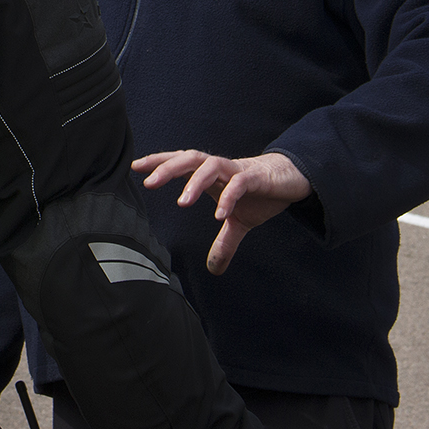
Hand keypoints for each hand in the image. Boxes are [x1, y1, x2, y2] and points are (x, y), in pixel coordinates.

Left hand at [132, 150, 311, 274]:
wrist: (293, 180)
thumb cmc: (260, 193)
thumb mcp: (239, 223)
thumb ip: (224, 243)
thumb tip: (214, 270)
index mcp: (211, 175)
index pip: (180, 162)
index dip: (159, 162)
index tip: (135, 167)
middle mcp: (220, 168)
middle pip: (189, 158)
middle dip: (168, 167)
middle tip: (149, 182)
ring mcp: (238, 171)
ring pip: (211, 165)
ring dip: (195, 182)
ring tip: (182, 203)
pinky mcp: (257, 178)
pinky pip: (239, 183)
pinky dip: (228, 197)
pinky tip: (220, 215)